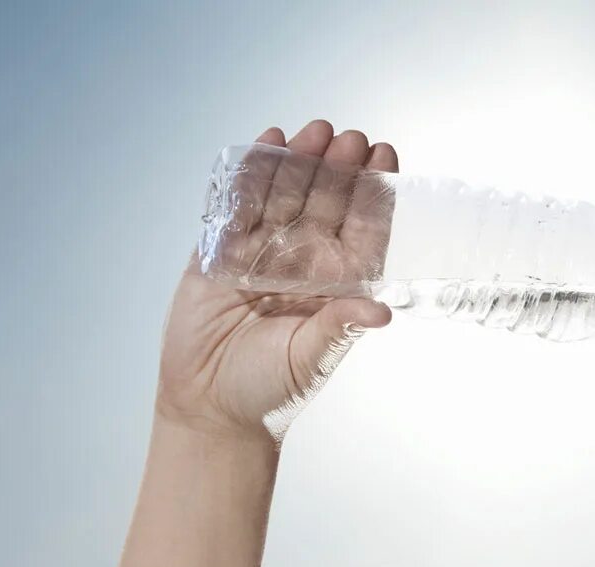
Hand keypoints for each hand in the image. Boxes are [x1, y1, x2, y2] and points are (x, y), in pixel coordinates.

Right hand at [156, 120, 397, 446]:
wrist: (209, 407)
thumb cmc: (269, 390)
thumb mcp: (311, 357)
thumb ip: (341, 326)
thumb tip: (382, 311)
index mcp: (335, 283)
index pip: (361, 228)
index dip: (373, 193)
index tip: (385, 156)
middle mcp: (303, 261)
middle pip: (324, 203)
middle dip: (338, 169)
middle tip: (350, 138)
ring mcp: (261, 251)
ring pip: (283, 196)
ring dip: (298, 162)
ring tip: (314, 131)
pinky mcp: (219, 250)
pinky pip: (237, 204)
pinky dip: (250, 173)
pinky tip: (267, 142)